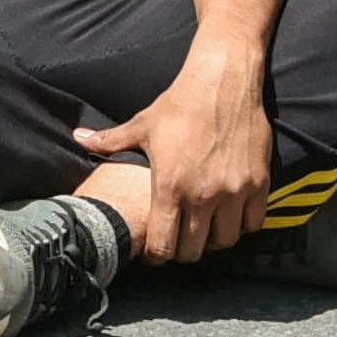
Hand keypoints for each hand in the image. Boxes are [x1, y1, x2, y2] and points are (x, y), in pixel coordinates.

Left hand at [76, 53, 272, 264]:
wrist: (223, 81)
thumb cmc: (180, 104)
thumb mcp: (141, 124)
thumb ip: (109, 140)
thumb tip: (78, 137)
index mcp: (169, 186)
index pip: (163, 244)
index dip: (156, 254)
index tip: (155, 251)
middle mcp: (202, 195)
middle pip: (193, 251)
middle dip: (182, 252)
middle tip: (179, 241)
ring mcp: (233, 191)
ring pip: (224, 241)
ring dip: (213, 241)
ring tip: (204, 229)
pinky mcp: (258, 184)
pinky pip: (253, 224)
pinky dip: (242, 226)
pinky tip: (231, 216)